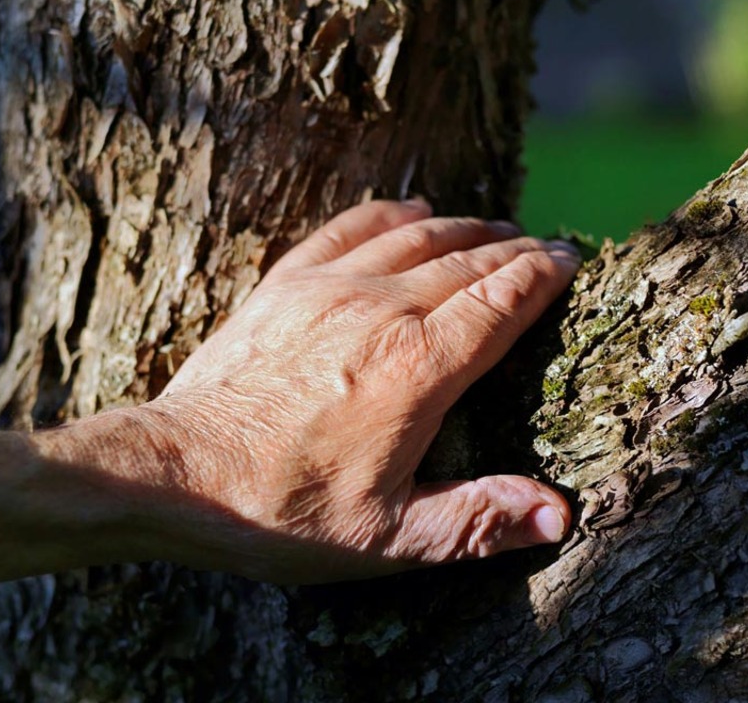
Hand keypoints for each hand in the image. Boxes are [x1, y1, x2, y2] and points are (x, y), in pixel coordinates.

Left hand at [119, 200, 579, 582]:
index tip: (572, 259)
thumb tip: (560, 515)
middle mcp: (381, 313)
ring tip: (497, 228)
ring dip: (464, 228)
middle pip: (467, 261)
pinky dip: (392, 214)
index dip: (542, 276)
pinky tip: (414, 209)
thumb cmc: (280, 514)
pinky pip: (352, 227)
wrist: (175, 475)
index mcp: (418, 371)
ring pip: (416, 237)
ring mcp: (329, 289)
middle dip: (515, 249)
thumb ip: (477, 521)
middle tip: (547, 246)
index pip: (501, 302)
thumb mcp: (388, 539)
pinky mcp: (285, 284)